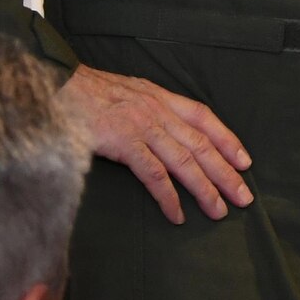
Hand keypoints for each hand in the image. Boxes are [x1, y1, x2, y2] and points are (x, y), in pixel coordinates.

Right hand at [61, 65, 253, 224]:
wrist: (54, 85)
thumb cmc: (84, 93)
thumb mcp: (125, 92)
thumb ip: (147, 109)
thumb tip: (163, 131)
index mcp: (160, 97)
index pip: (204, 118)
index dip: (227, 140)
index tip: (244, 162)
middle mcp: (158, 110)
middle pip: (201, 145)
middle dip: (226, 172)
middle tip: (244, 197)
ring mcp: (142, 126)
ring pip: (184, 161)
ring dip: (204, 189)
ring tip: (219, 211)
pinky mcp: (123, 142)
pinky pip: (153, 174)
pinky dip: (168, 196)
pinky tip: (178, 214)